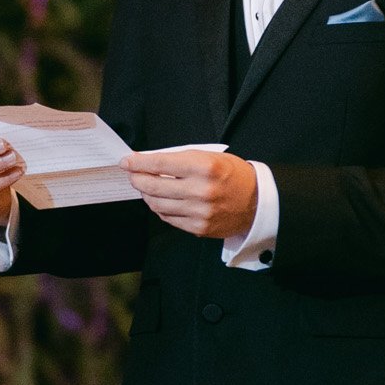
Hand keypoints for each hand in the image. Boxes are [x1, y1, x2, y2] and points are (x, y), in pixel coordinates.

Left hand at [124, 148, 258, 239]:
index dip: (138, 162)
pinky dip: (159, 208)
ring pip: (157, 204)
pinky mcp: (199, 227)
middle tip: (132, 175)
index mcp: (205, 167)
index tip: (127, 161)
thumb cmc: (233, 175)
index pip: (160, 163)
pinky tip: (159, 201)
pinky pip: (168, 218)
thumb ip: (181, 159)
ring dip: (146, 194)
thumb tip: (150, 162)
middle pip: (154, 185)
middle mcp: (201, 190)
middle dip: (137, 179)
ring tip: (145, 187)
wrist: (258, 201)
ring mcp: (199, 212)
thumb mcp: (211, 156)